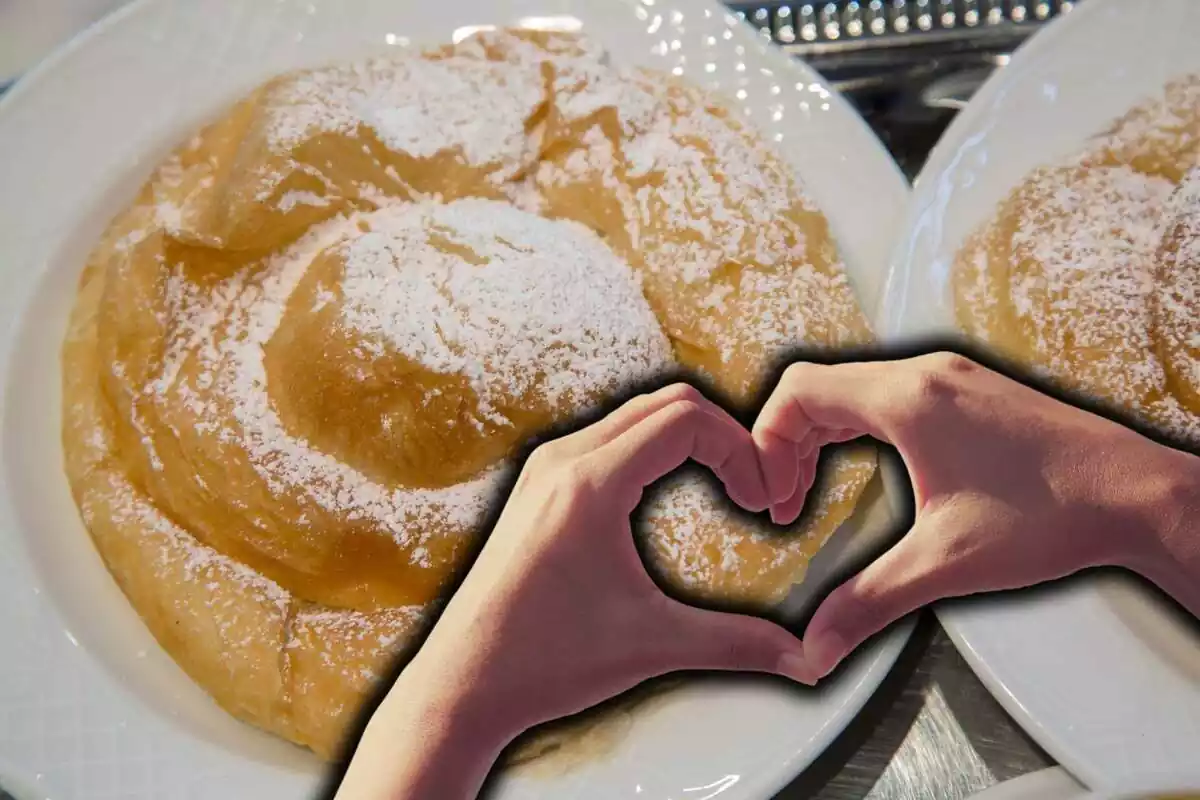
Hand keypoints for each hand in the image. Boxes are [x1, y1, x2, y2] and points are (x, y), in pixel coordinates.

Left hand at [337, 384, 813, 799]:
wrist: (463, 684)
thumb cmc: (538, 661)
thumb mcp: (653, 645)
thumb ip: (737, 644)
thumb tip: (803, 658)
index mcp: (589, 484)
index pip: (687, 419)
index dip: (742, 449)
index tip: (762, 495)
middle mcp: (562, 462)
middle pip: (666, 404)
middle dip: (723, 437)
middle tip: (753, 487)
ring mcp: (545, 471)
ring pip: (635, 416)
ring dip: (688, 438)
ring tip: (723, 487)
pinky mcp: (538, 488)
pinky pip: (608, 439)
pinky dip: (653, 449)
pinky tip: (672, 492)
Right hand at [752, 352, 1199, 679]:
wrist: (1138, 496)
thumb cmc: (1055, 512)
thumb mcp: (944, 563)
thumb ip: (868, 602)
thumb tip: (817, 645)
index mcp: (908, 399)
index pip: (799, 391)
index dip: (764, 440)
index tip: (766, 492)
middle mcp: (926, 374)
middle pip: (819, 388)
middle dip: (786, 444)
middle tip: (783, 501)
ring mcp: (952, 378)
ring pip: (854, 389)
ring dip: (820, 436)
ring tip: (810, 491)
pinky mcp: (971, 393)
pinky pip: (888, 395)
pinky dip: (857, 429)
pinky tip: (864, 471)